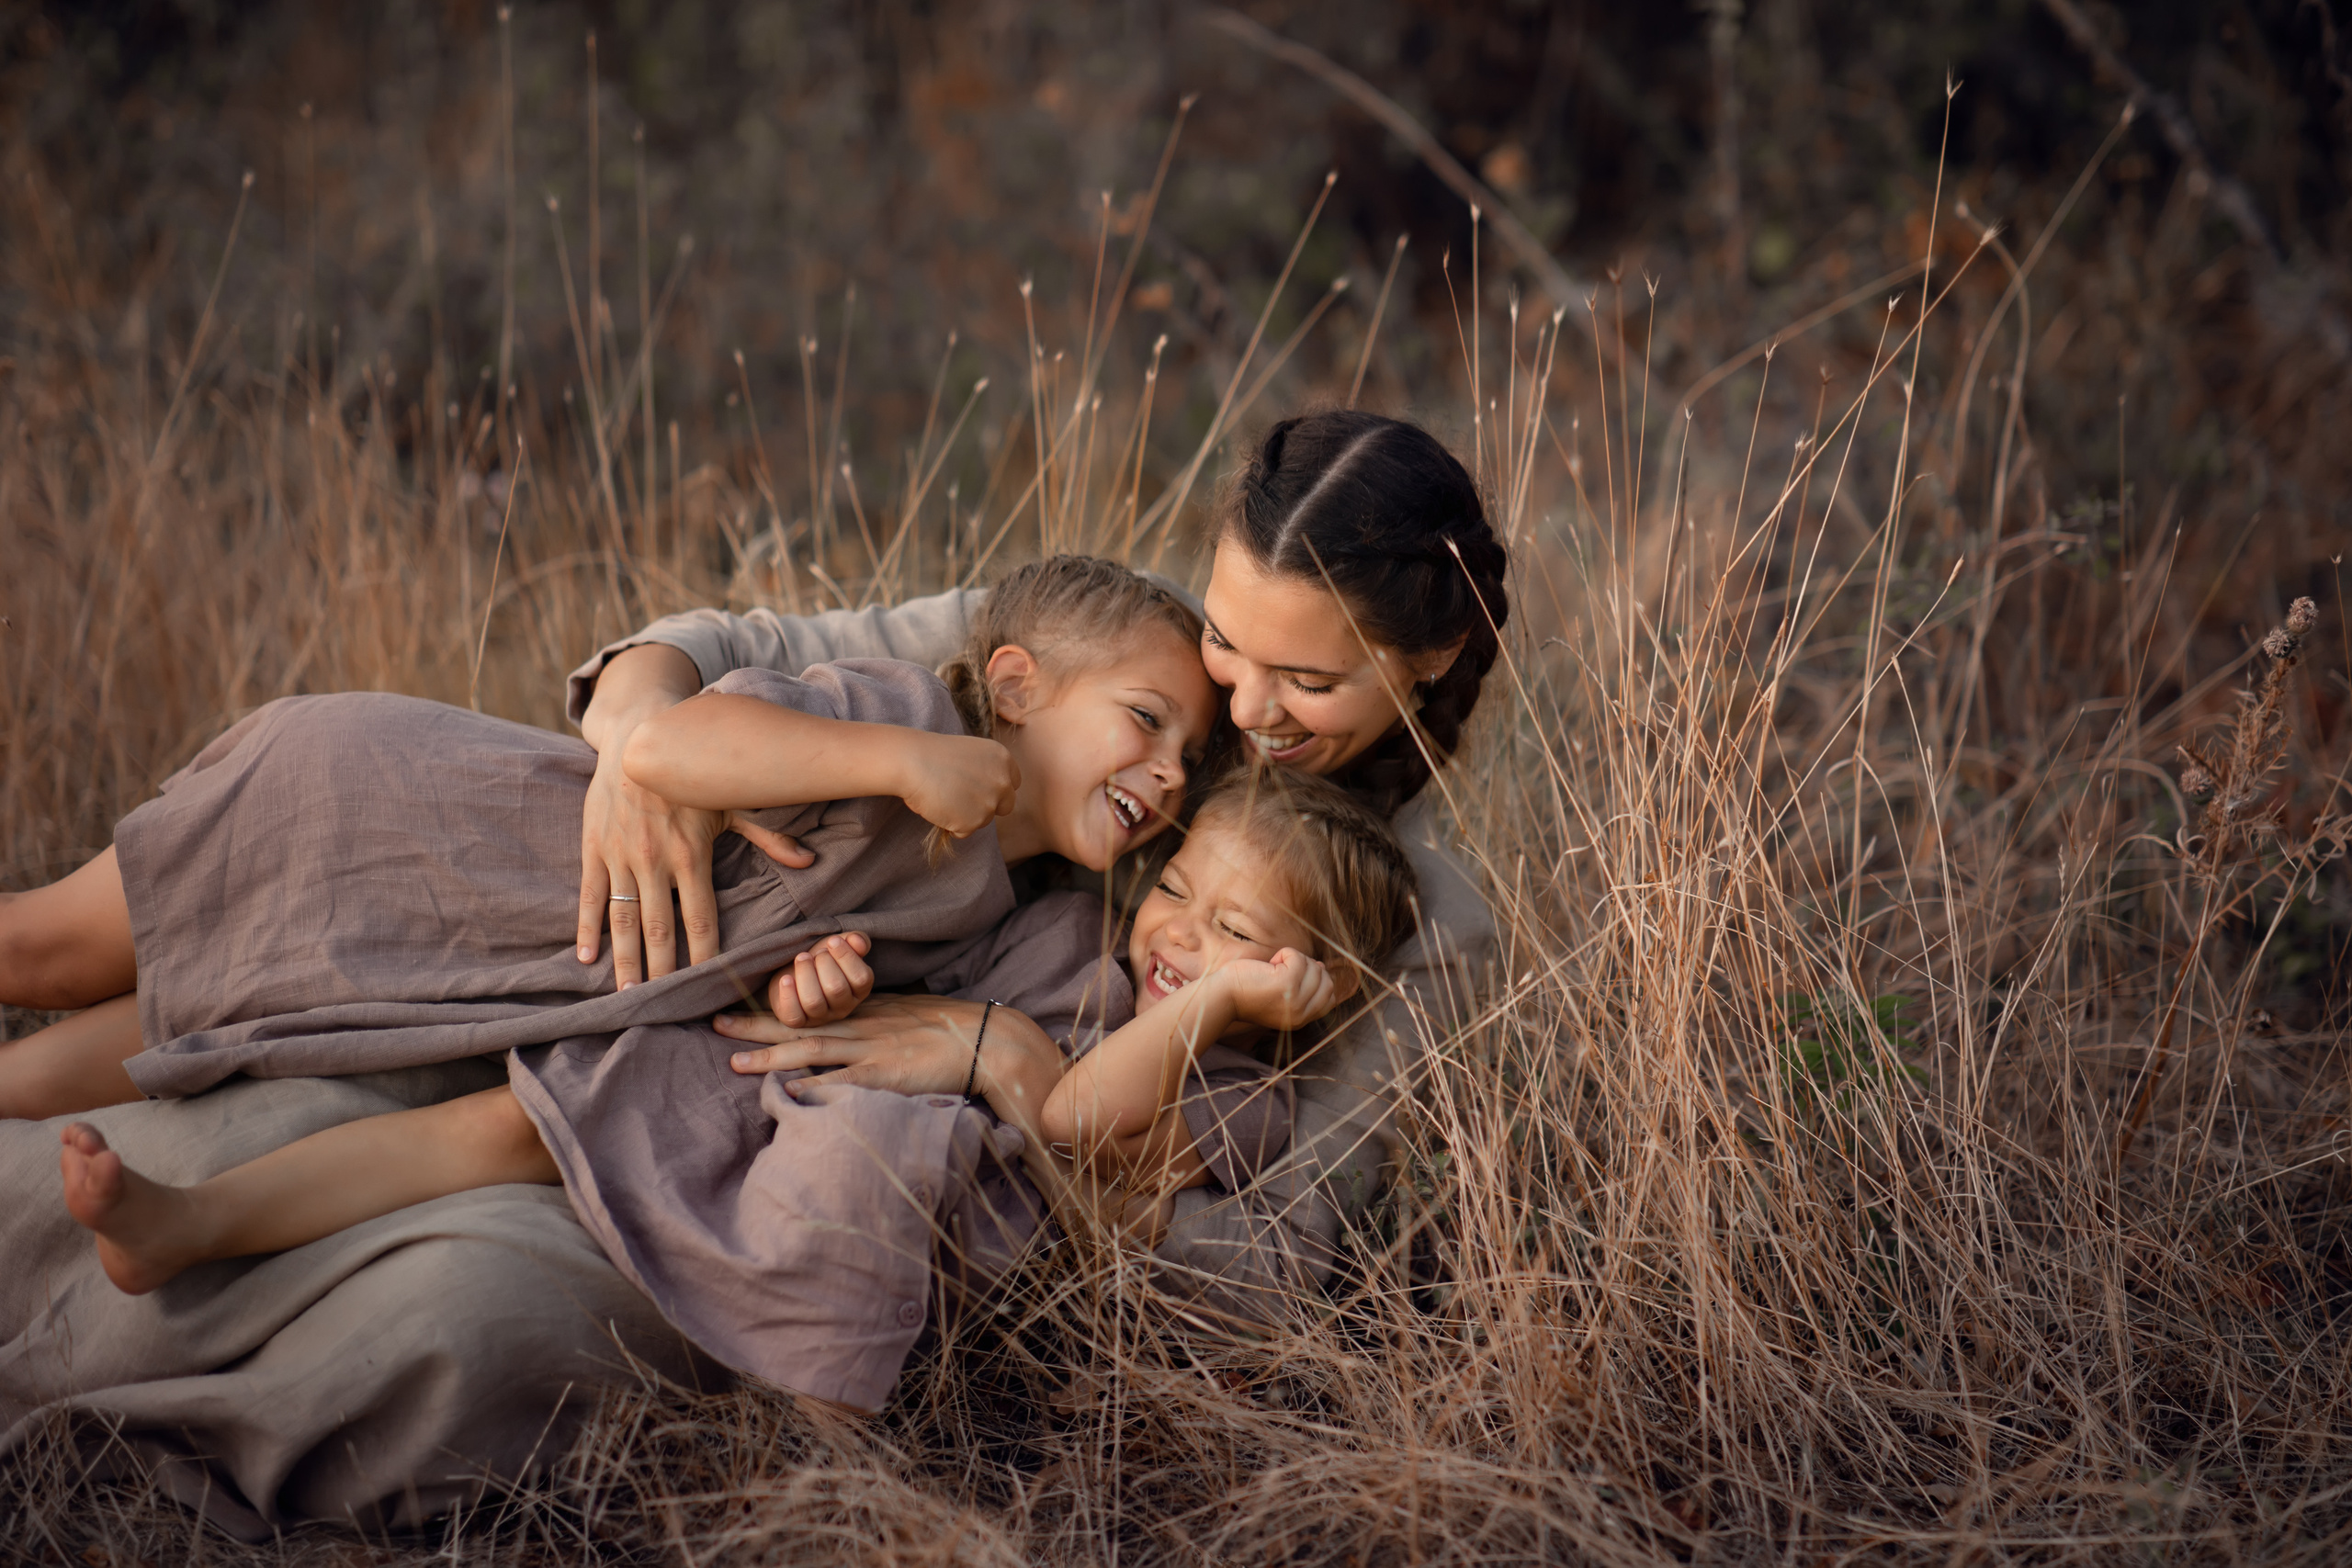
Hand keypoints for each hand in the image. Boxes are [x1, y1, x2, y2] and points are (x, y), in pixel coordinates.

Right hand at [575, 741, 813, 988]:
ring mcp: (621, 856)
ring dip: (625, 958)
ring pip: (623, 917)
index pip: (701, 917)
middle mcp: (654, 860)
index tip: (711, 985)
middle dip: (662, 970)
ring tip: (627, 993)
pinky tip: (587, 956)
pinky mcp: (594, 847)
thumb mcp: (735, 800)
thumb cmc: (694, 772)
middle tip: (663, 1006)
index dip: (706, 954)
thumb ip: (769, 836)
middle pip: (660, 928)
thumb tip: (808, 861)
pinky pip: (590, 893)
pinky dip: (587, 927)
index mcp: (691, 855)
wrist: (638, 736)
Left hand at [715, 994, 991, 1092]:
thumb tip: (851, 1026)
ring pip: (810, 1049)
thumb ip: (877, 1020)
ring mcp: (871, 1051)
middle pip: (799, 1023)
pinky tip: (784, 1094)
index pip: (812, 1007)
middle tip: (716, 1023)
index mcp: (867, 1012)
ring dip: (770, 1056)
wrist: (984, 1039)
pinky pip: (841, 1082)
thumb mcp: (908, 1014)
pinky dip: (811, 1087)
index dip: (774, 1007)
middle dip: (755, 1025)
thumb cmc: (951, 1029)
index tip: (741, 1004)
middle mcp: (862, 1026)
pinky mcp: (885, 1076)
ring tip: (735, 1061)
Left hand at [765, 933, 873, 1026]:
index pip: (862, 978)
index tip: (832, 941)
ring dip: (805, 974)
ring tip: (801, 958)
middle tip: (815, 953)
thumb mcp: (839, 947)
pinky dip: (788, 994)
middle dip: (823, 963)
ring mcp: (820, 1017)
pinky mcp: (798, 1021)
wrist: (793, 973)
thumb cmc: (820, 960)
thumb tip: (857, 941)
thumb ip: (855, 940)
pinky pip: (794, 1014)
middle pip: (836, 989)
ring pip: (813, 1002)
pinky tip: (786, 978)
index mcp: (859, 990)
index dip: (847, 957)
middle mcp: (843, 1007)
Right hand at [900, 734, 1019, 838]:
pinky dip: (952, 826)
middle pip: (1006, 806)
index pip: (1013, 783)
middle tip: (963, 800)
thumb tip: (988, 792)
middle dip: (988, 806)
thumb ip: (987, 770)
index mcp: (1003, 759)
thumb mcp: (971, 753)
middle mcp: (1003, 782)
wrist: (912, 762)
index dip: (997, 789)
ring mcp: (989, 803)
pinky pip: (965, 832)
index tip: (981, 789)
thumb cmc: (933, 754)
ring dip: (967, 816)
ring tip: (944, 798)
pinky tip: (939, 808)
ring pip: (984, 820)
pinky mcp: (973, 822)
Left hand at [1216, 948, 1337, 1032]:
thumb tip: (1321, 966)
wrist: (1222, 996)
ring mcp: (1296, 1000)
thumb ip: (1302, 990)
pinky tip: (1269, 964)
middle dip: (1309, 968)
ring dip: (1295, 960)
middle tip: (1284, 969)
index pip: (1330, 1000)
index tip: (1298, 975)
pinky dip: (1285, 953)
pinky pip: (1299, 958)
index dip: (1320, 982)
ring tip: (1273, 968)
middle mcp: (1301, 1014)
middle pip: (1327, 982)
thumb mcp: (1281, 999)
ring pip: (1315, 968)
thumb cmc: (1247, 993)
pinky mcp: (1287, 983)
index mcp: (1301, 1020)